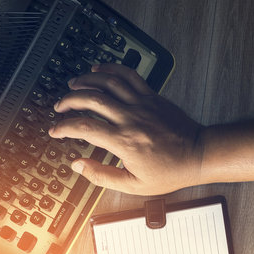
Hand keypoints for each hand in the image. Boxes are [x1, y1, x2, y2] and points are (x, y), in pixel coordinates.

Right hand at [48, 63, 203, 194]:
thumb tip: (78, 165)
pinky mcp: (151, 96)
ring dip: (85, 81)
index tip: (55, 130)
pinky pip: (128, 75)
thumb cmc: (170, 171)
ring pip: (107, 83)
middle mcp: (130, 118)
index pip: (84, 128)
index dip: (64, 128)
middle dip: (69, 100)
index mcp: (124, 141)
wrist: (198, 154)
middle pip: (91, 99)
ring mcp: (141, 104)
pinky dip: (110, 69)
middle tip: (59, 107)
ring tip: (72, 85)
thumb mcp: (134, 184)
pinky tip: (98, 70)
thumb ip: (102, 175)